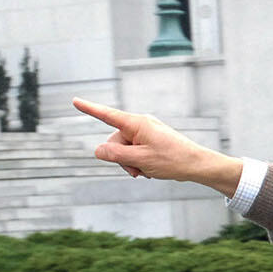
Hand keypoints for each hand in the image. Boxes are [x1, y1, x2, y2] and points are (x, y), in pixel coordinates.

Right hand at [73, 98, 241, 194]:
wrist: (197, 165)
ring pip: (124, 150)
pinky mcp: (150, 141)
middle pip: (114, 141)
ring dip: (130, 163)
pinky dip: (138, 162)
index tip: (75, 100)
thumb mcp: (140, 160)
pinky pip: (134, 151)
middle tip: (137, 170)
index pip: (107, 115)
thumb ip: (116, 155)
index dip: (90, 109)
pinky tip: (150, 170)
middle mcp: (140, 124)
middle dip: (121, 158)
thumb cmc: (172, 160)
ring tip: (146, 171)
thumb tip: (98, 150)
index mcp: (137, 124)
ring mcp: (146, 132)